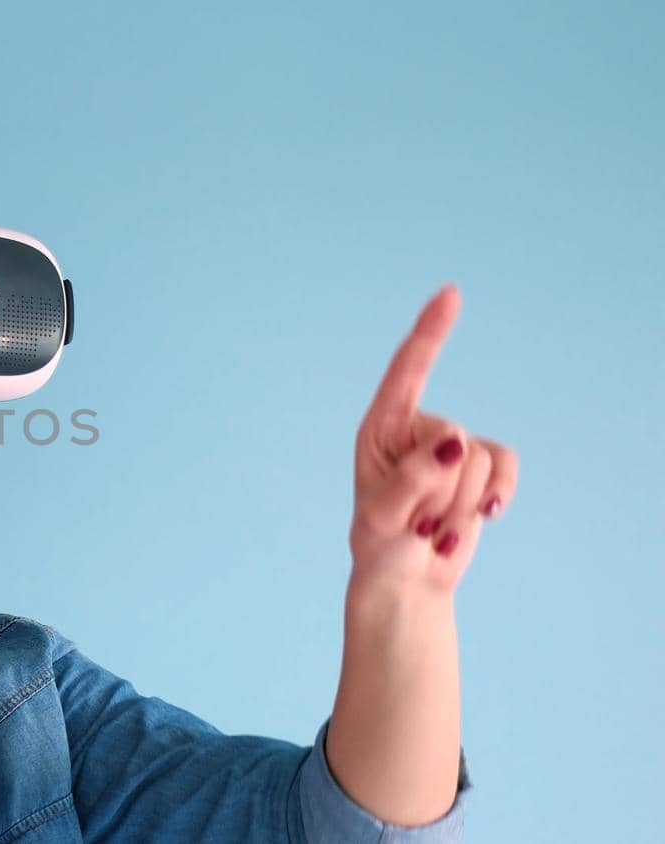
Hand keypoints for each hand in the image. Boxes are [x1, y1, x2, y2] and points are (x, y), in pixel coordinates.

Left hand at [348, 282, 518, 596]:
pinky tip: (482, 517)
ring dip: (460, 505)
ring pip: (478, 459)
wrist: (408, 581)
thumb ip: (412, 478)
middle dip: (440, 488)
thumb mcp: (383, 517)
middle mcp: (416, 429)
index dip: (430, 331)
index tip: (451, 293)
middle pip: (453, 438)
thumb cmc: (382, 546)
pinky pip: (505, 467)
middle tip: (415, 520)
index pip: (407, 371)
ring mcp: (451, 446)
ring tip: (432, 527)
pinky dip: (495, 495)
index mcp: (380, 428)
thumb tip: (455, 442)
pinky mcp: (480, 467)